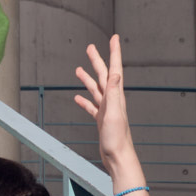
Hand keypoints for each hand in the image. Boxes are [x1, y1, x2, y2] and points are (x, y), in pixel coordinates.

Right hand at [73, 35, 134, 166]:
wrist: (118, 157)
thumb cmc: (117, 138)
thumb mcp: (114, 113)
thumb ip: (115, 92)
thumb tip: (116, 72)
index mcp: (116, 96)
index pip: (115, 69)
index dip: (114, 52)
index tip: (114, 38)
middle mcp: (112, 100)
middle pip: (103, 75)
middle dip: (97, 60)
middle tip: (90, 47)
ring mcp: (106, 110)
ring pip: (95, 89)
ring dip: (88, 78)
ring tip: (79, 69)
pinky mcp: (101, 120)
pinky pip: (91, 106)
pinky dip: (84, 101)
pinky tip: (78, 98)